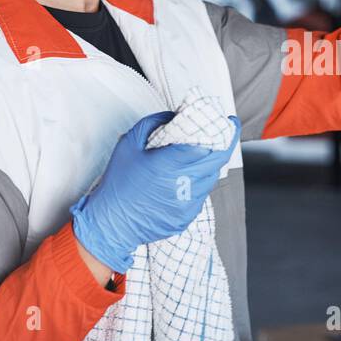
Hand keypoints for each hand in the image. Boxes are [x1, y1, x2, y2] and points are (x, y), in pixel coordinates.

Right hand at [70, 111, 241, 273]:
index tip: (229, 122)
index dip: (225, 133)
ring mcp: (187, 204)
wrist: (111, 224)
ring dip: (210, 165)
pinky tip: (185, 179)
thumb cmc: (117, 185)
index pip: (210, 146)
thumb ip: (153, 123)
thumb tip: (174, 115)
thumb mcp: (128, 145)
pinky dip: (198, 184)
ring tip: (202, 155)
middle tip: (226, 133)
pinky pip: (201, 195)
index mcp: (169, 164)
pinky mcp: (186, 217)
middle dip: (225, 145)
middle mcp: (183, 185)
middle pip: (217, 161)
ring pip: (210, 178)